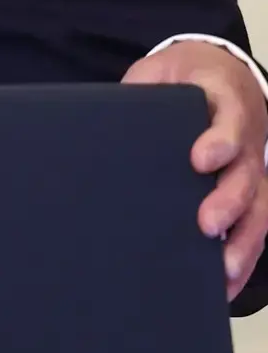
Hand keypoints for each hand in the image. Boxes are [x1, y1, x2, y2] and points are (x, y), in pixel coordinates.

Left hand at [123, 39, 267, 299]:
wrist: (216, 69)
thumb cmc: (182, 77)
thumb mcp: (159, 73)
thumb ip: (141, 96)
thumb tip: (100, 125)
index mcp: (227, 101)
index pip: (231, 121)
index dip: (220, 141)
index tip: (200, 159)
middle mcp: (249, 139)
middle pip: (249, 174)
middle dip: (229, 201)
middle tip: (206, 224)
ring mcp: (254, 168)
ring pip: (261, 207)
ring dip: (243, 241)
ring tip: (221, 269)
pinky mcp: (252, 192)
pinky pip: (256, 226)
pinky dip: (243, 255)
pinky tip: (224, 282)